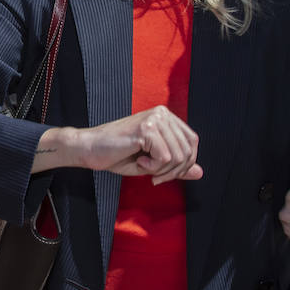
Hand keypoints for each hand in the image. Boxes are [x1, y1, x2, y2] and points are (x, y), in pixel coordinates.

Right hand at [66, 106, 203, 183]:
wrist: (90, 150)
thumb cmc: (117, 155)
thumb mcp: (152, 163)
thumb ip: (176, 166)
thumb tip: (200, 172)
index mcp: (165, 117)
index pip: (192, 142)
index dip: (184, 163)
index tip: (164, 174)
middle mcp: (162, 113)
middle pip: (187, 150)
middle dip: (173, 171)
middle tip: (154, 176)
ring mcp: (155, 119)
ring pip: (178, 156)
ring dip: (162, 170)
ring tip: (144, 166)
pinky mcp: (146, 129)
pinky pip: (165, 157)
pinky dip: (153, 167)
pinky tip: (138, 160)